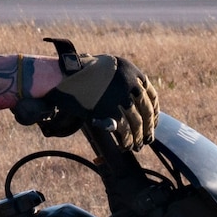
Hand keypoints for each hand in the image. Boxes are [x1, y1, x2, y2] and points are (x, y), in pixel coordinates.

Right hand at [18, 40, 160, 149]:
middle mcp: (129, 82)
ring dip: (138, 137)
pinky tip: (125, 145)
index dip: (154, 111)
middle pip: (145, 110)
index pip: (150, 94)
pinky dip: (126, 139)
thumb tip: (134, 106)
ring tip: (136, 146)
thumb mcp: (104, 74)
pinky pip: (124, 128)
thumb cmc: (80, 75)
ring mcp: (120, 96)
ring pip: (136, 122)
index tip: (154, 123)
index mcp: (130, 70)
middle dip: (148, 128)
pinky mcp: (109, 111)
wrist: (61, 76)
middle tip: (148, 140)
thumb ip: (120, 87)